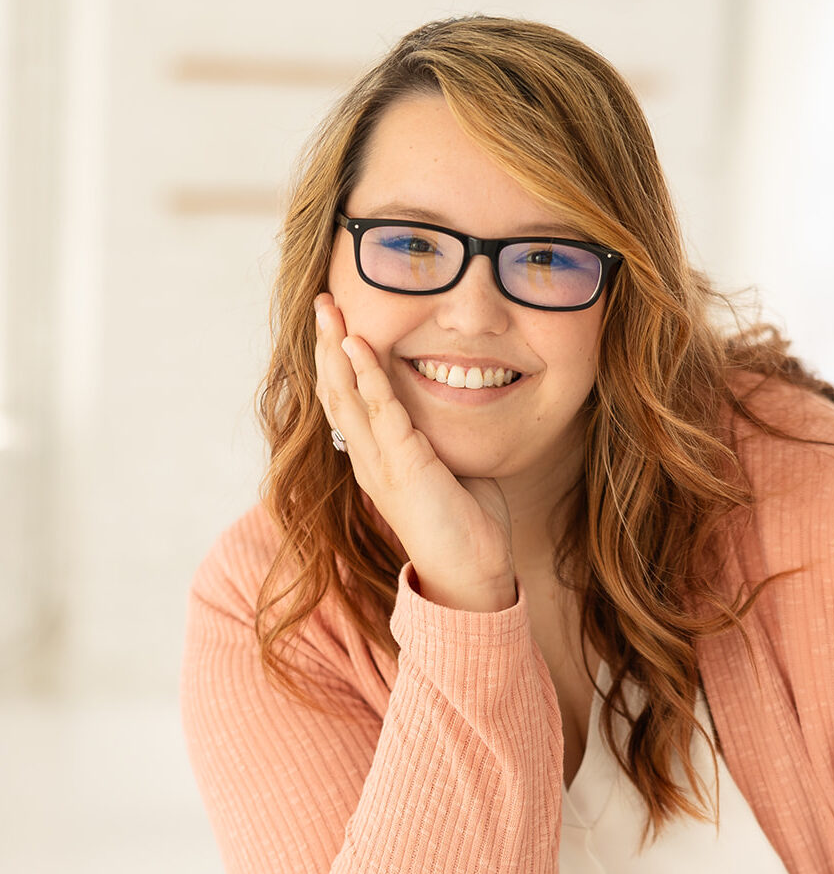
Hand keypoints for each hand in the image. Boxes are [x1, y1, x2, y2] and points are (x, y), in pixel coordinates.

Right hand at [313, 293, 516, 610]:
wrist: (471, 574)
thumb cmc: (465, 525)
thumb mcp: (448, 469)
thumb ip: (438, 438)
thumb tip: (453, 407)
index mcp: (375, 459)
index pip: (347, 400)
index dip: (338, 361)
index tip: (338, 322)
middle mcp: (368, 459)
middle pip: (335, 390)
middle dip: (327, 343)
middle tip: (323, 300)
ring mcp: (380, 463)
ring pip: (346, 395)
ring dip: (337, 348)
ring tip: (329, 309)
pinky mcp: (402, 466)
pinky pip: (381, 411)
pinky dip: (369, 375)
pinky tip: (360, 344)